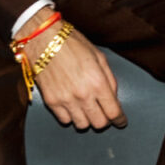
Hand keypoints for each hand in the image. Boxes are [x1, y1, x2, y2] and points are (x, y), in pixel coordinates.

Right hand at [16, 10, 125, 130]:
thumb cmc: (72, 44)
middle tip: (103, 112)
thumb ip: (109, 80)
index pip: (113, 112)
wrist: (43, 39)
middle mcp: (82, 94)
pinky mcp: (50, 101)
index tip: (120, 121)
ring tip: (87, 108)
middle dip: (105, 119)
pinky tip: (72, 106)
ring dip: (87, 119)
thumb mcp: (99, 57)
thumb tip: (114, 98)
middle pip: (99, 123)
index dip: (120, 119)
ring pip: (82, 125)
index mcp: (98, 82)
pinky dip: (71, 116)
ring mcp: (65, 100)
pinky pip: (64, 120)